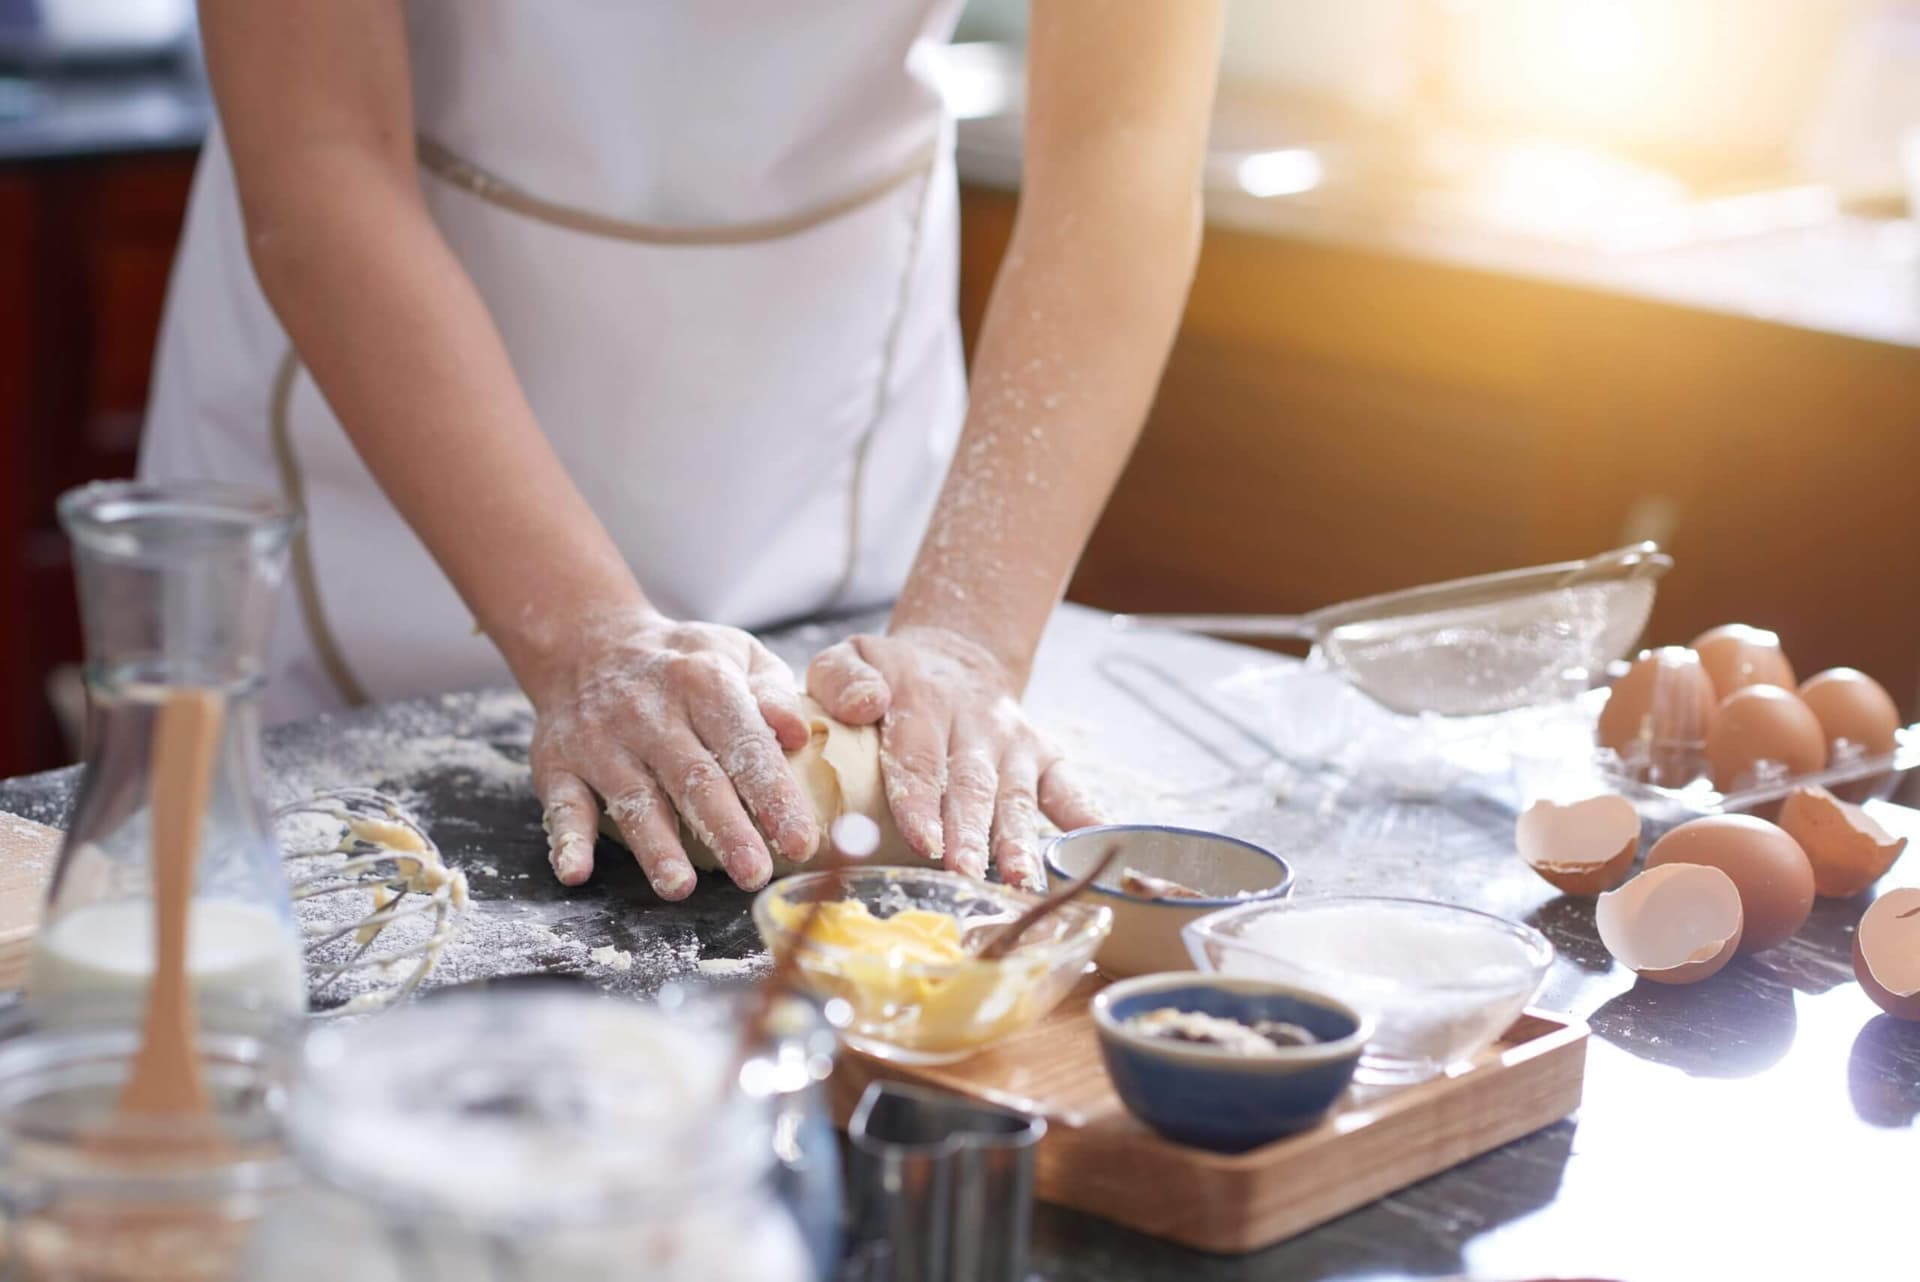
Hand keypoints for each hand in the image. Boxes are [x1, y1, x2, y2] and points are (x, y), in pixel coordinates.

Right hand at [528, 608, 817, 897]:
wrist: (589, 644)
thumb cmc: (684, 663)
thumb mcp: (737, 655)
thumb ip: (773, 694)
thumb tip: (801, 734)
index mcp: (703, 682)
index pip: (745, 744)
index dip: (775, 796)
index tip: (801, 841)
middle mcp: (649, 713)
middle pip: (693, 779)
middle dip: (726, 830)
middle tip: (754, 874)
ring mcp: (600, 741)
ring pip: (633, 799)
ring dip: (655, 846)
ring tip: (679, 887)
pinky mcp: (558, 764)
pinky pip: (563, 805)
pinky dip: (568, 840)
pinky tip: (576, 872)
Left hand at [806, 625, 1102, 889]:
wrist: (955, 659)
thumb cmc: (893, 675)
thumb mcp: (855, 656)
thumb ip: (843, 676)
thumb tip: (866, 704)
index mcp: (924, 699)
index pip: (920, 753)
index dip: (920, 798)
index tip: (922, 838)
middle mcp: (977, 722)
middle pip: (972, 783)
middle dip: (969, 831)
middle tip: (962, 871)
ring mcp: (1015, 742)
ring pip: (1016, 795)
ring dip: (1019, 839)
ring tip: (1018, 878)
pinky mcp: (1045, 755)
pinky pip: (1068, 789)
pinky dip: (1084, 818)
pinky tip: (1093, 847)